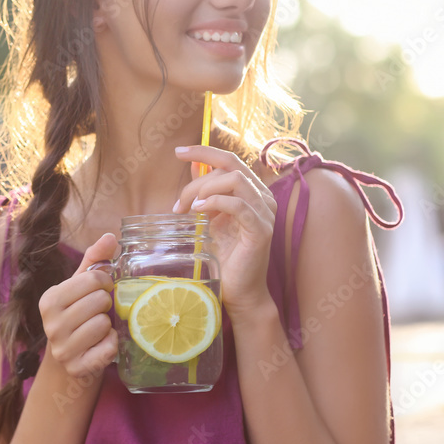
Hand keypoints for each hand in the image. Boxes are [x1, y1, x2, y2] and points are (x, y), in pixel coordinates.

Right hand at [38, 233, 118, 379]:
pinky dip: (111, 345)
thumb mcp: (80, 287)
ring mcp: (62, 348)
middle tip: (98, 312)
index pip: (93, 278)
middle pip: (101, 301)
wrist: (69, 359)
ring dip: (108, 326)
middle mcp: (50, 324)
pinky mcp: (76, 367)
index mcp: (49, 299)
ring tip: (97, 329)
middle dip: (106, 305)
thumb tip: (111, 236)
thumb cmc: (77, 316)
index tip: (100, 291)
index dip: (105, 283)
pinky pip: (109, 348)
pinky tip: (101, 345)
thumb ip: (94, 261)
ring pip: (104, 324)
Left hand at [172, 145, 276, 318]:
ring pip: (235, 180)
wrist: (240, 292)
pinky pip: (239, 204)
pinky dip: (215, 202)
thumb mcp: (210, 218)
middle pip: (229, 167)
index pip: (230, 159)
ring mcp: (265, 213)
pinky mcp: (261, 230)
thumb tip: (193, 166)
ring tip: (188, 209)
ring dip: (204, 190)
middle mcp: (263, 198)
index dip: (204, 151)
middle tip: (178, 204)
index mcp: (252, 192)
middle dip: (197, 180)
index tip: (178, 151)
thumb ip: (206, 192)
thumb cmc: (225, 257)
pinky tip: (199, 211)